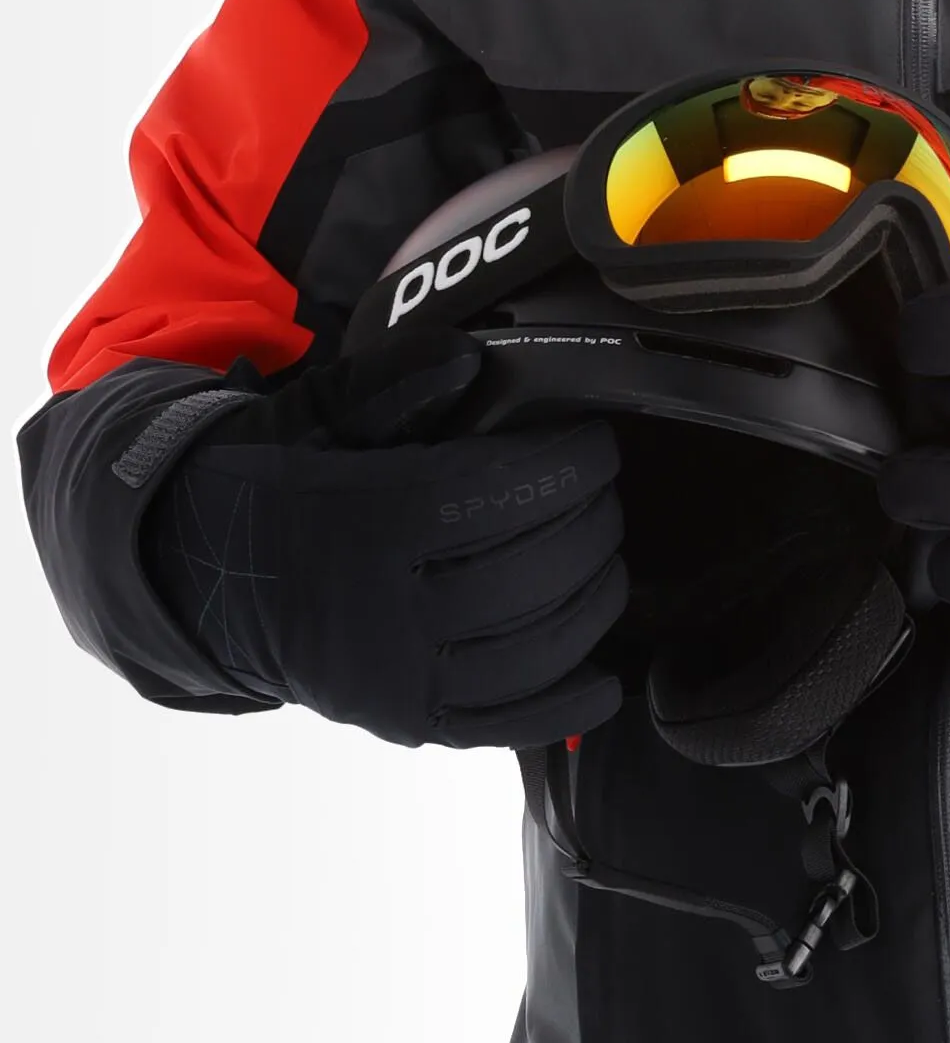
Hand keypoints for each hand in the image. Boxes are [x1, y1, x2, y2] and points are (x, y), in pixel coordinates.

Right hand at [138, 330, 628, 748]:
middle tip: (606, 494)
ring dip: (592, 602)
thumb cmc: (281, 481)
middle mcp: (379, 609)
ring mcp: (392, 678)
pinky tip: (604, 678)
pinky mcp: (400, 723)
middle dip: (590, 526)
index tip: (596, 445)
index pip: (499, 492)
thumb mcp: (319, 413)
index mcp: (365, 519)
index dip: (568, 465)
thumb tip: (474, 361)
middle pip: (526, 574)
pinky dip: (563, 706)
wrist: (204, 576)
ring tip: (605, 557)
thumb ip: (396, 379)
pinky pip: (498, 727)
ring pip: (529, 653)